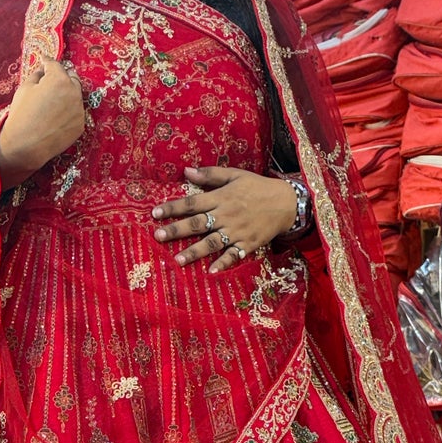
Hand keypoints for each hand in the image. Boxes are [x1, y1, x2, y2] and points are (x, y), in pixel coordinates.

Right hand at [0, 60, 85, 182]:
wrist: (26, 146)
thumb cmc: (22, 115)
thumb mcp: (25, 89)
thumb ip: (37, 74)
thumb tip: (43, 70)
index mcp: (60, 80)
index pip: (55, 65)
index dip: (47, 62)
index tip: (44, 60)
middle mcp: (74, 92)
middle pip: (71, 78)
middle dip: (61, 76)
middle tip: (50, 81)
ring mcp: (79, 110)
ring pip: (75, 96)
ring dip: (66, 94)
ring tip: (52, 101)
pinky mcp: (80, 125)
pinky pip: (75, 112)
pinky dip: (68, 111)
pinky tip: (55, 117)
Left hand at [152, 166, 298, 271]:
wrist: (286, 202)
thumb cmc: (258, 187)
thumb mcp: (235, 175)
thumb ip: (210, 174)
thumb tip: (186, 171)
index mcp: (221, 197)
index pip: (192, 203)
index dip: (173, 208)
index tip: (155, 214)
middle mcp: (226, 215)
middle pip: (197, 224)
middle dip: (177, 230)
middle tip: (158, 237)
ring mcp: (237, 231)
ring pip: (212, 242)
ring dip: (194, 251)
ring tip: (177, 260)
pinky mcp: (247, 244)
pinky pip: (233, 255)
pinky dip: (223, 263)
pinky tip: (210, 271)